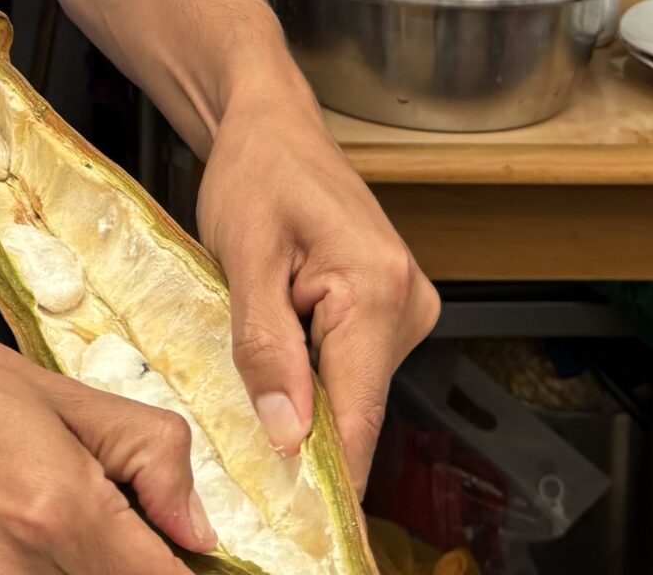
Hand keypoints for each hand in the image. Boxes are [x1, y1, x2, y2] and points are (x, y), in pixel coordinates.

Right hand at [0, 309, 216, 573]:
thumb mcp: (59, 392)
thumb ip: (145, 454)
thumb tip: (198, 526)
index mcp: (60, 509)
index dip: (191, 567)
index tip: (190, 546)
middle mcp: (20, 569)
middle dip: (137, 563)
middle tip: (134, 523)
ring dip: (89, 564)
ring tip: (69, 515)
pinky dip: (44, 569)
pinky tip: (25, 524)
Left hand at [196, 86, 439, 489]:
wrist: (271, 124)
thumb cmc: (256, 171)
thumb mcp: (243, 255)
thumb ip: (266, 346)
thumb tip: (287, 432)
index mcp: (377, 288)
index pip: (359, 413)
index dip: (331, 475)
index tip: (307, 526)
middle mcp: (408, 302)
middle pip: (356, 408)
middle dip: (304, 433)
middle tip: (245, 446)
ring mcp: (405, 308)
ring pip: (352, 392)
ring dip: (306, 399)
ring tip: (257, 367)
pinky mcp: (390, 312)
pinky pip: (350, 368)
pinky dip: (314, 378)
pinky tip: (281, 360)